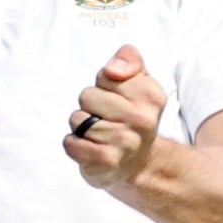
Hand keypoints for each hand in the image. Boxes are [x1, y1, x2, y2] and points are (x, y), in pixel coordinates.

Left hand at [64, 44, 166, 188]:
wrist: (137, 162)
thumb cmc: (131, 114)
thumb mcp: (137, 81)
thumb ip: (129, 60)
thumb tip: (113, 68)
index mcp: (151, 96)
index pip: (106, 74)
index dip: (104, 84)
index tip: (117, 97)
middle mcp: (143, 120)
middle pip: (87, 96)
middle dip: (90, 105)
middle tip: (107, 119)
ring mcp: (125, 143)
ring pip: (77, 119)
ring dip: (80, 127)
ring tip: (99, 135)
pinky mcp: (106, 162)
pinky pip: (71, 143)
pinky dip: (73, 144)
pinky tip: (90, 148)